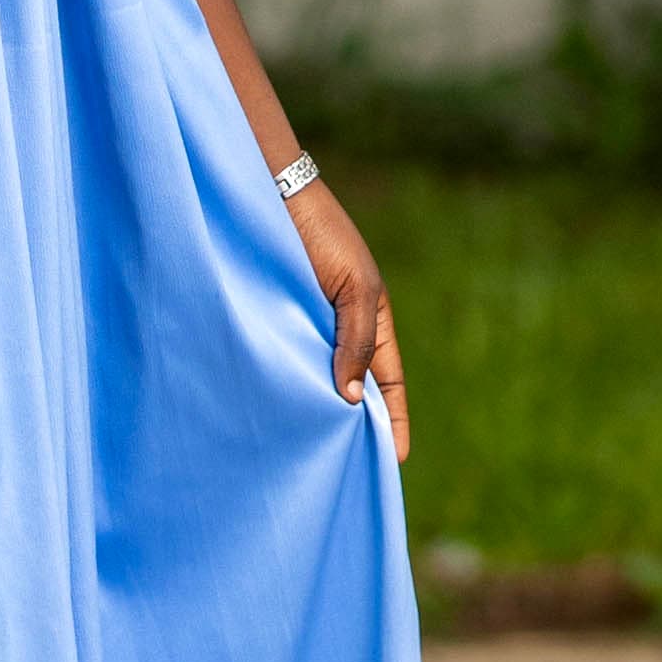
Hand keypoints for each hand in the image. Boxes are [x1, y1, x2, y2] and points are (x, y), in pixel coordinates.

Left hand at [287, 178, 410, 460]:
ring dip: (313, 412)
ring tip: (306, 454)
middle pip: (352, 389)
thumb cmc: (319, 235)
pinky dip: (282, 390)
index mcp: (371, 321)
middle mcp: (338, 329)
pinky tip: (272, 415)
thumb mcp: (353, 288)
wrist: (267, 193)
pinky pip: (280, 366)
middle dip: (353, 425)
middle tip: (346, 469)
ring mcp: (304, 327)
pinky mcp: (269, 322)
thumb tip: (352, 401)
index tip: (395, 460)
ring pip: (315, 381)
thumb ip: (355, 342)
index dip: (393, 421)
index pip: (389, 384)